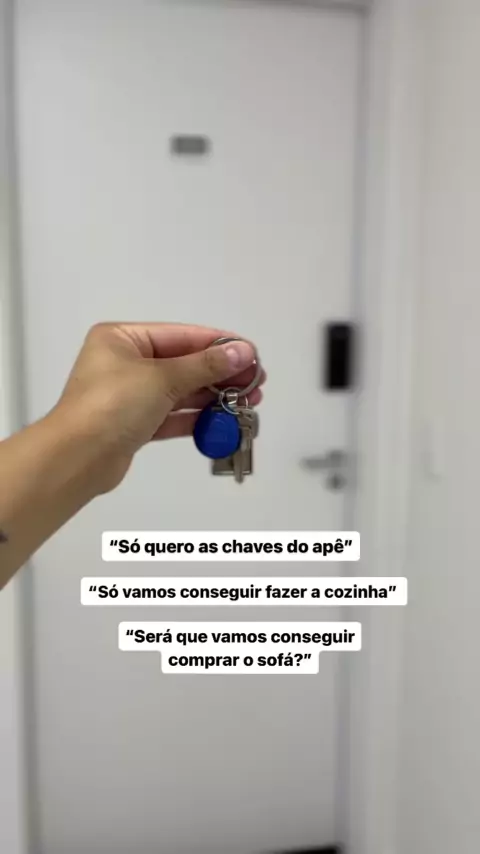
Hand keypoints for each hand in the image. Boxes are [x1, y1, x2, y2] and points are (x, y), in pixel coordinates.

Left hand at [53, 322, 264, 491]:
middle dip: (221, 374)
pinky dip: (196, 418)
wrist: (77, 459)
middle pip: (183, 363)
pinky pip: (172, 415)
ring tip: (248, 401)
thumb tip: (243, 352)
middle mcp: (125, 362)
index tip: (251, 354)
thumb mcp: (162, 378)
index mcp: (122, 338)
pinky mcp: (135, 424)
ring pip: (180, 391)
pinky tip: (223, 420)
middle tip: (256, 382)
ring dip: (213, 396)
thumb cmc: (112, 405)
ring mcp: (129, 395)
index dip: (219, 344)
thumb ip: (205, 366)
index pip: (181, 335)